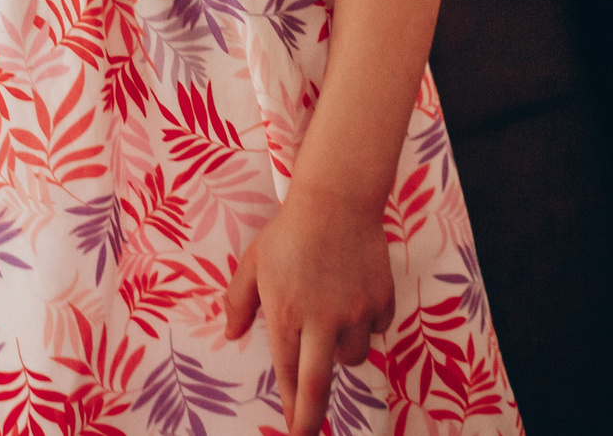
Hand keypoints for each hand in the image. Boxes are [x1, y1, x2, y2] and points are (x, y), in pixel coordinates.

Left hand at [222, 192, 392, 435]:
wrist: (337, 199)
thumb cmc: (288, 232)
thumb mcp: (253, 263)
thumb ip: (239, 302)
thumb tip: (230, 334)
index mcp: (286, 313)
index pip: (288, 374)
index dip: (290, 407)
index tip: (292, 430)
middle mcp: (322, 319)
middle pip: (320, 385)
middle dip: (312, 418)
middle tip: (307, 435)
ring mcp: (356, 312)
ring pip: (353, 356)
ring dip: (341, 351)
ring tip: (330, 319)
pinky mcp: (382, 300)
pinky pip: (376, 329)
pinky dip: (366, 324)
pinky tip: (354, 297)